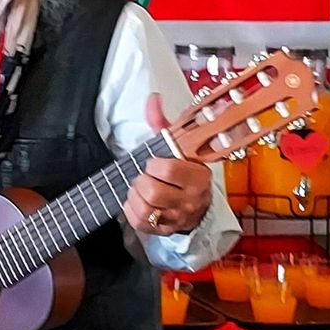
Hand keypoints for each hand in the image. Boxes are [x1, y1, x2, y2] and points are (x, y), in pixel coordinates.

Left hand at [123, 93, 211, 235]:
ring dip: (134, 196)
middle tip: (146, 177)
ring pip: (144, 209)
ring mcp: (178, 218)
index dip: (154, 164)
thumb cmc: (184, 171)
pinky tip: (137, 201)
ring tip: (140, 188)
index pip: (168, 169)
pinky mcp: (165, 231)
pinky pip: (139, 222)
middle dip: (142, 180)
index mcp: (198, 177)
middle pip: (152, 191)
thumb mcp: (177, 147)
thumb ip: (163, 124)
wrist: (198, 204)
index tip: (154, 163)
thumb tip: (153, 99)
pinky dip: (131, 210)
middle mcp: (191, 200)